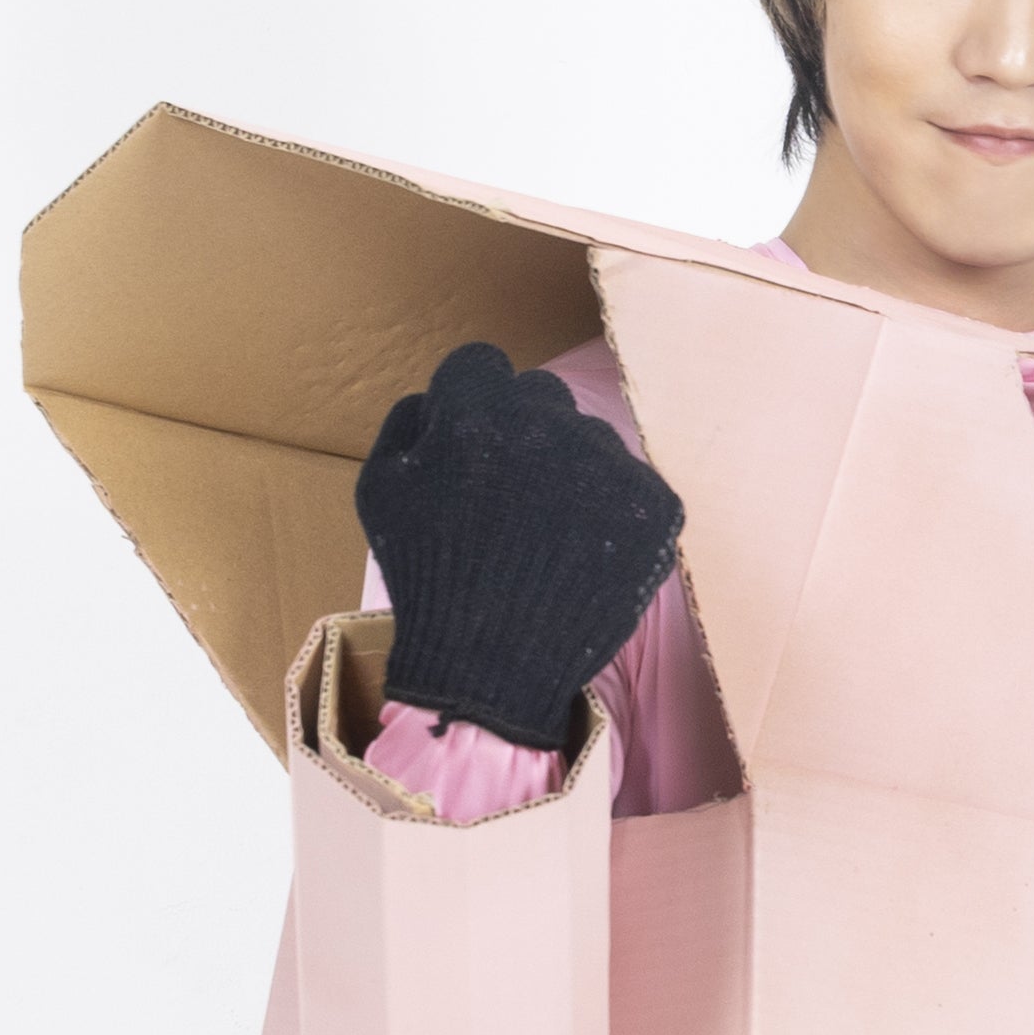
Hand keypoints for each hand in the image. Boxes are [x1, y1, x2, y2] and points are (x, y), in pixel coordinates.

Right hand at [354, 343, 685, 755]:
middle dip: (523, 436)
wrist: (491, 667)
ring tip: (550, 540)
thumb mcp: (380, 492)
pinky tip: (588, 557)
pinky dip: (616, 518)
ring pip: (590, 443)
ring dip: (572, 474)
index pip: (480, 368)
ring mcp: (608, 462)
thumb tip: (436, 400)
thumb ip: (405, 425)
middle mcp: (549, 421)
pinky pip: (634, 491)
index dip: (471, 407)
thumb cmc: (428, 579)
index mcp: (477, 408)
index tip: (471, 449)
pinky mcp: (653, 506)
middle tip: (510, 501)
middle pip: (539, 400)